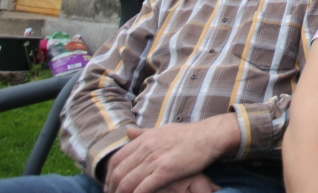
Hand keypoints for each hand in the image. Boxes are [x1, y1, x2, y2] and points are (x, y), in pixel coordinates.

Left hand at [104, 116, 237, 192]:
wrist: (209, 136)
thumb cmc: (188, 134)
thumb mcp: (162, 129)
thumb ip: (143, 133)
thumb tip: (128, 132)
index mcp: (143, 139)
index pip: (116, 159)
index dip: (108, 175)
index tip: (108, 185)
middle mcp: (145, 148)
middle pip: (118, 172)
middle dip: (111, 188)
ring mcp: (155, 159)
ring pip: (128, 182)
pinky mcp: (166, 170)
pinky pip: (144, 187)